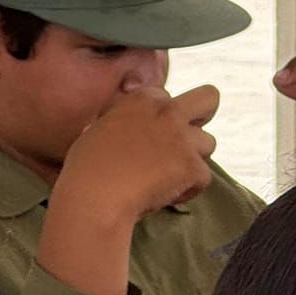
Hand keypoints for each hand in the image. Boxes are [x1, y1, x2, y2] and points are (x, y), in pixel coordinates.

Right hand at [56, 85, 218, 227]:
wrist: (93, 198)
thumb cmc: (86, 170)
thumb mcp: (96, 130)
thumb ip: (120, 120)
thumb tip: (124, 126)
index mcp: (140, 100)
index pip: (165, 96)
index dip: (158, 116)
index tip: (145, 135)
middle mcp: (167, 113)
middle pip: (209, 97)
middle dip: (205, 113)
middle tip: (188, 136)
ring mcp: (183, 139)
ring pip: (209, 143)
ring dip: (193, 159)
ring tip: (167, 176)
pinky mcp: (192, 166)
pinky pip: (203, 178)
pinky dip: (187, 190)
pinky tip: (163, 197)